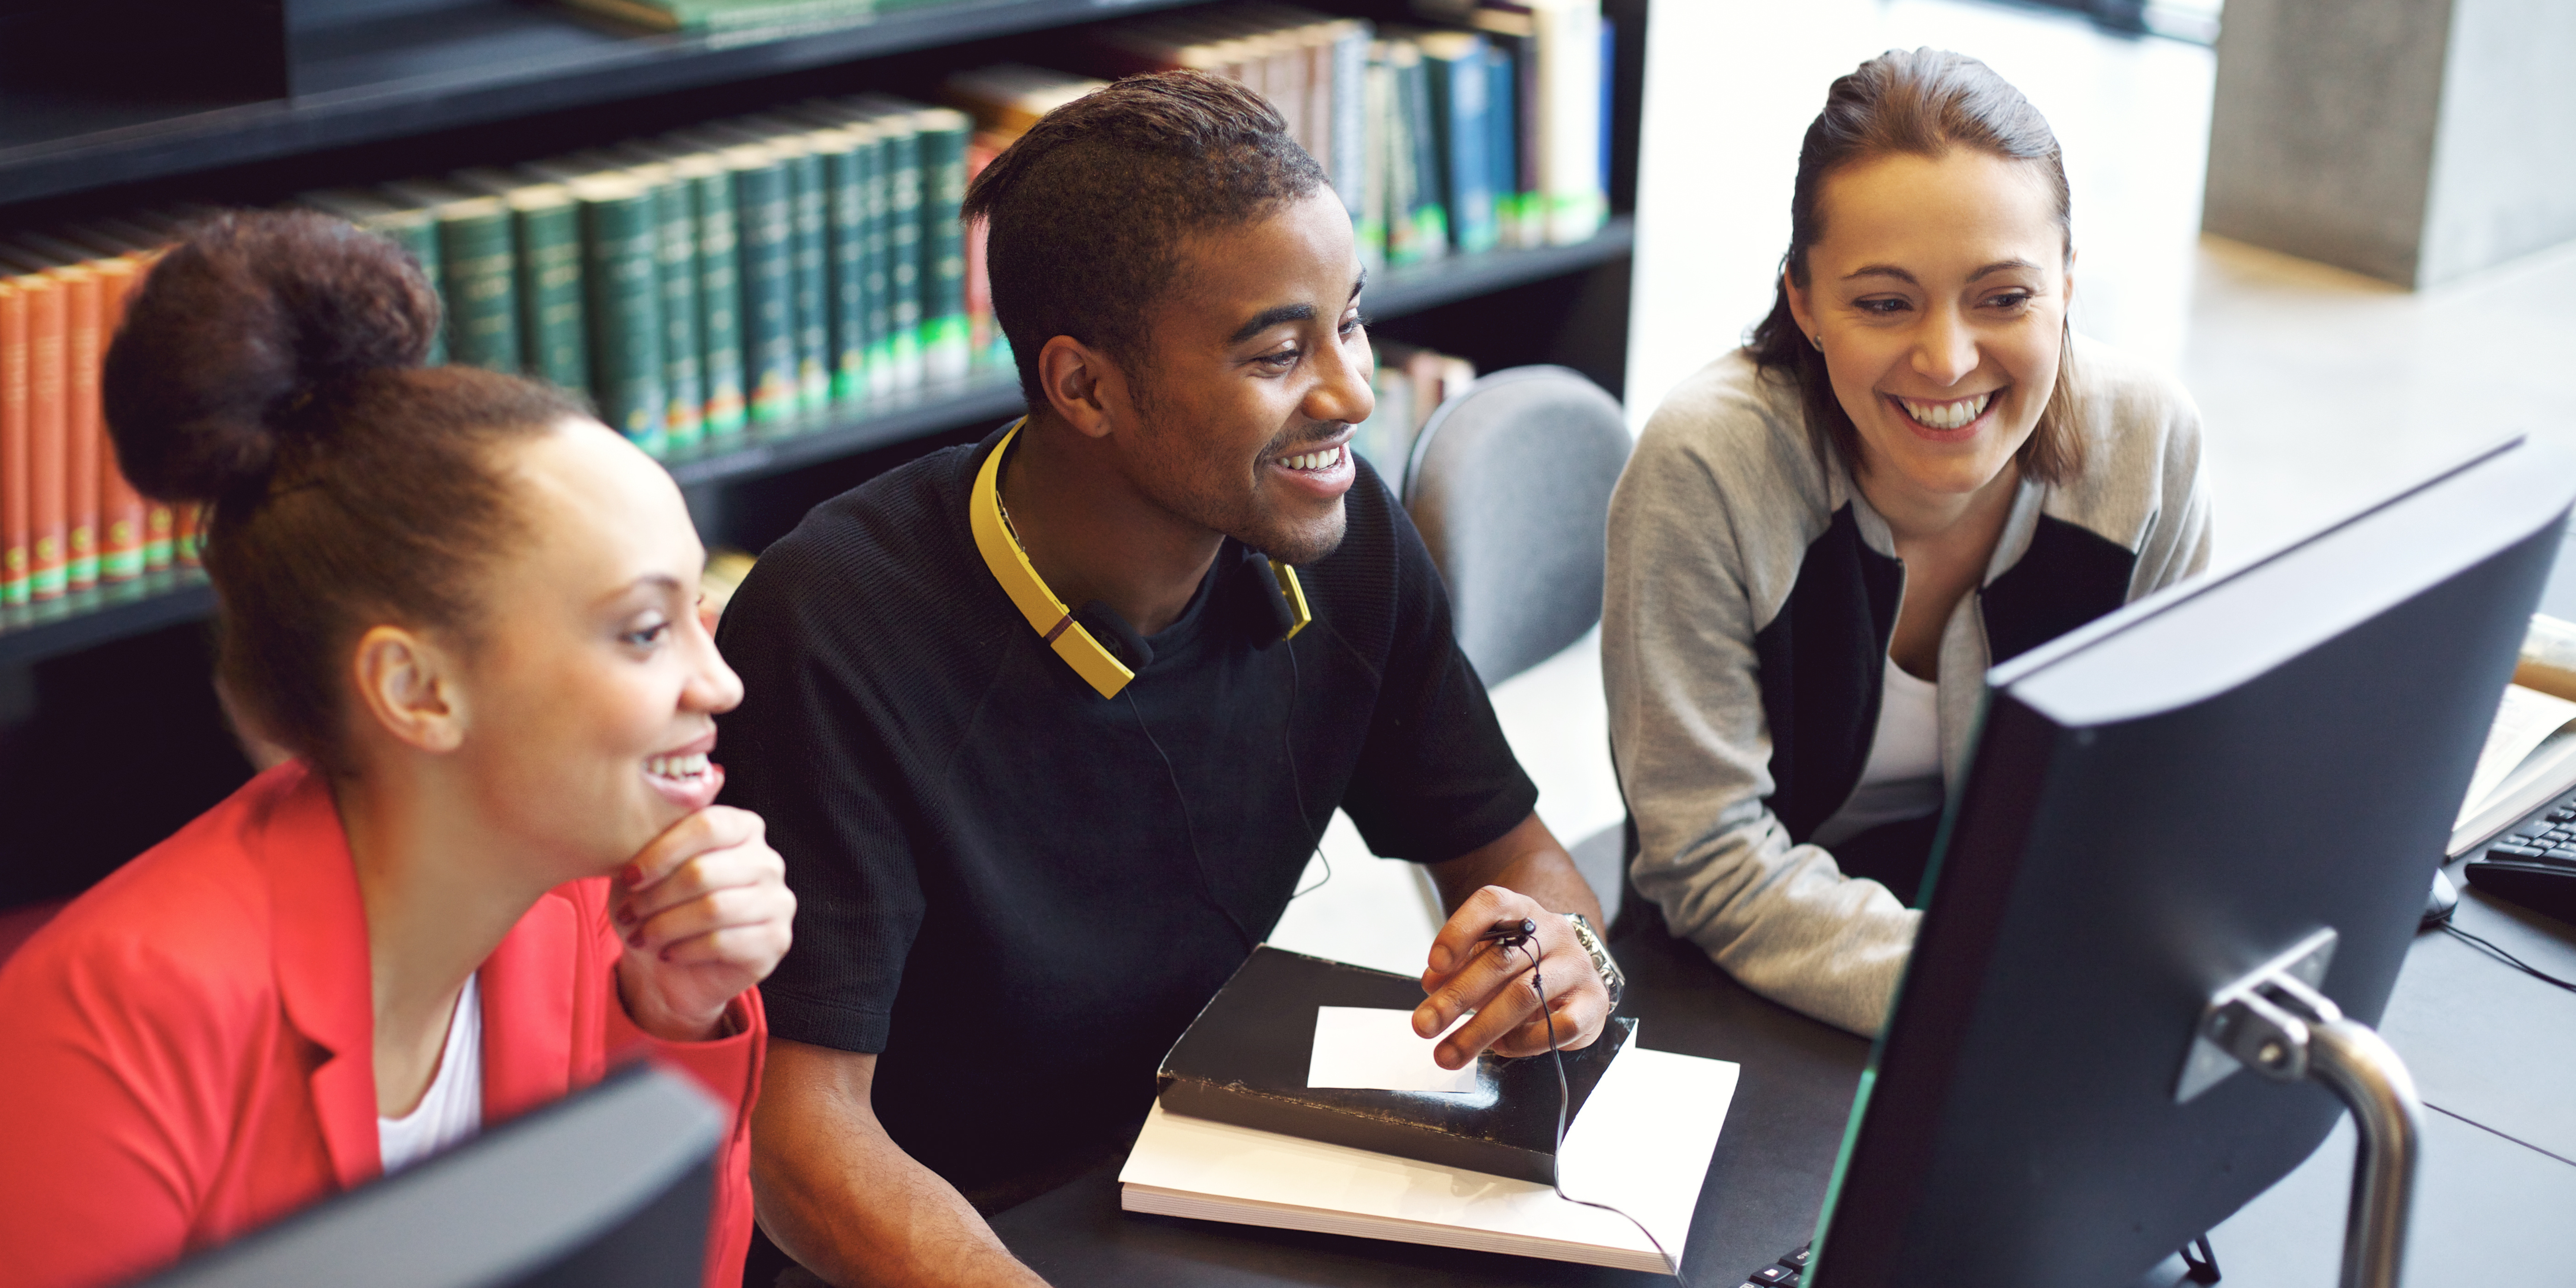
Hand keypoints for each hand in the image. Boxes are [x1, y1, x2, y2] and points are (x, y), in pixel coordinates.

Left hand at [613, 805, 795, 1042]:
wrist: (673, 967)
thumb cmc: (660, 906)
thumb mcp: (652, 864)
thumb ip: (666, 825)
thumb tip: (703, 776)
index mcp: (744, 828)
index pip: (707, 826)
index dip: (663, 852)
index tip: (629, 877)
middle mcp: (768, 861)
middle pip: (704, 872)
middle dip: (655, 897)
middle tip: (627, 914)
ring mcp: (778, 902)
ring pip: (713, 909)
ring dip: (665, 926)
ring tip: (640, 936)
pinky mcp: (776, 940)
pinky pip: (723, 942)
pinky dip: (684, 950)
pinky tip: (667, 953)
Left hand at [1411, 885, 1610, 1069]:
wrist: (1572, 976)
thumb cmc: (1521, 965)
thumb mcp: (1486, 955)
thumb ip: (1457, 966)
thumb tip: (1431, 985)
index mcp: (1520, 911)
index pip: (1492, 905)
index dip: (1461, 931)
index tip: (1434, 965)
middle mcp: (1552, 932)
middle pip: (1501, 960)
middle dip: (1456, 997)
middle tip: (1424, 1025)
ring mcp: (1576, 965)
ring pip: (1525, 996)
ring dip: (1479, 1029)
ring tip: (1448, 1053)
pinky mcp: (1594, 1001)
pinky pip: (1558, 1026)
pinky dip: (1524, 1042)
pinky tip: (1501, 1047)